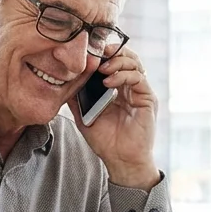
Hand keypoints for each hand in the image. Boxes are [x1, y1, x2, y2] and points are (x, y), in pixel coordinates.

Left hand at [66, 47, 159, 189]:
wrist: (120, 160)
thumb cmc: (105, 140)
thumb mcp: (84, 114)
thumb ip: (76, 96)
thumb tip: (63, 79)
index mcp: (118, 89)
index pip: (114, 62)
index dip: (104, 53)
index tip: (88, 51)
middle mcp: (131, 88)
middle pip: (127, 57)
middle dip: (112, 52)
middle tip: (97, 52)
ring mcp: (141, 92)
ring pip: (135, 64)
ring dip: (117, 61)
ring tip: (101, 68)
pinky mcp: (148, 99)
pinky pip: (138, 78)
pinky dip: (123, 75)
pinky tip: (108, 82)